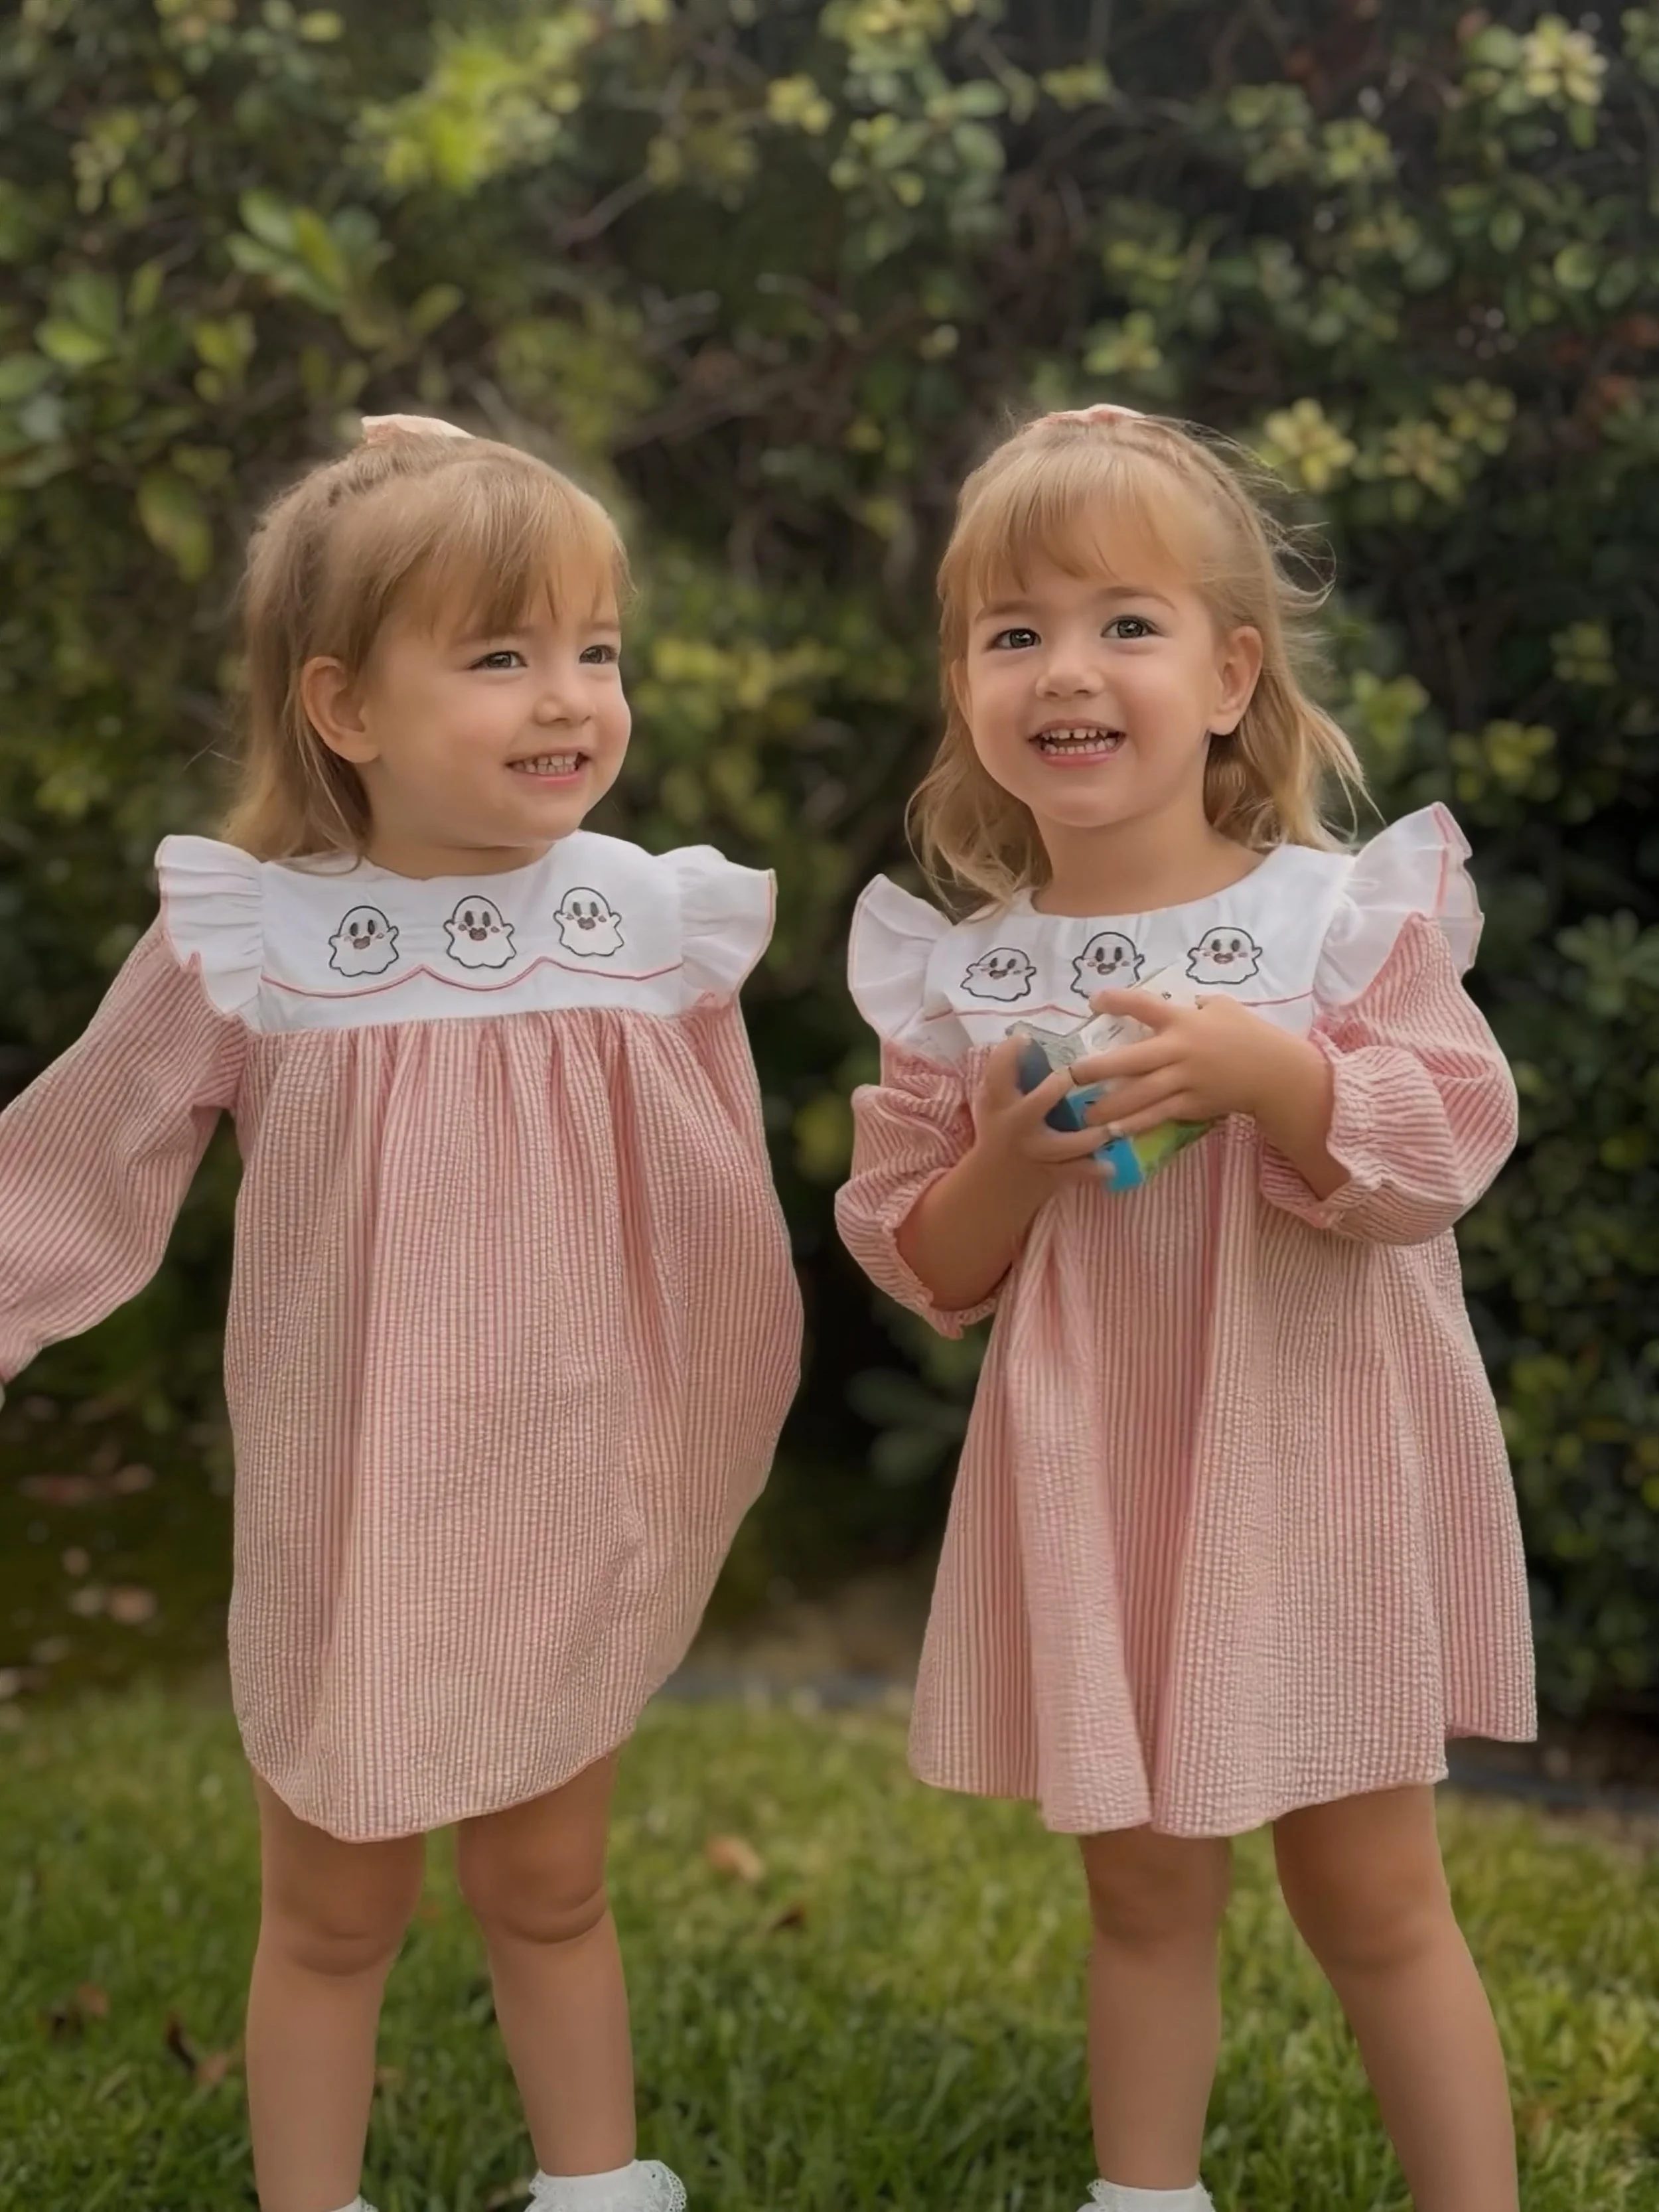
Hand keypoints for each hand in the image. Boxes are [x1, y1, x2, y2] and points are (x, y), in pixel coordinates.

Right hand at [969, 1038, 1114, 1187]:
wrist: (993, 1184)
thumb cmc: (998, 1131)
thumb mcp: (992, 1103)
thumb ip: (1007, 1077)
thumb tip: (1029, 1039)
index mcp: (998, 1102)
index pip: (997, 1070)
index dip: (1010, 1050)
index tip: (1025, 1038)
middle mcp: (1016, 1124)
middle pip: (1038, 1103)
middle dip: (1056, 1088)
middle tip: (1072, 1077)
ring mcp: (1035, 1150)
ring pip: (1066, 1144)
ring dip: (1090, 1137)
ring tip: (1111, 1128)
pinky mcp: (1049, 1173)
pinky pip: (1075, 1171)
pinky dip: (1093, 1170)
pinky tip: (1110, 1166)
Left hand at [1072, 987, 1302, 1137]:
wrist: (1274, 1072)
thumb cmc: (1247, 1034)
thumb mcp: (1222, 1006)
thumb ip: (1193, 1004)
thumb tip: (1170, 1002)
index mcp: (1184, 1021)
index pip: (1145, 1006)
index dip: (1117, 1002)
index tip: (1093, 1002)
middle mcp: (1180, 1050)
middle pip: (1132, 1059)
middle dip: (1098, 1068)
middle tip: (1070, 1075)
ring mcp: (1186, 1080)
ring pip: (1142, 1094)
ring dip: (1110, 1105)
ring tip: (1084, 1115)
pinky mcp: (1193, 1104)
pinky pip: (1159, 1115)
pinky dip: (1137, 1123)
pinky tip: (1115, 1131)